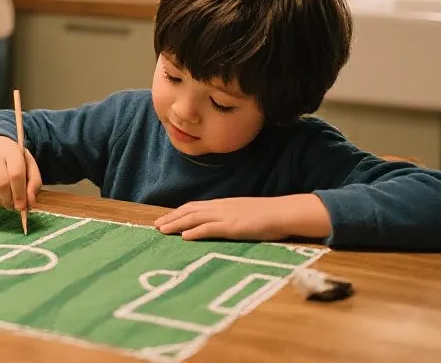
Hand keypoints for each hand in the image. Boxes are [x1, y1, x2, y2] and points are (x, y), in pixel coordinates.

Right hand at [0, 136, 41, 211]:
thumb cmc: (16, 158)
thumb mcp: (30, 165)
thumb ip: (34, 183)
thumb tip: (29, 204)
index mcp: (12, 154)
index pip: (15, 175)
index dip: (19, 194)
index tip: (23, 207)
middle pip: (2, 184)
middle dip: (10, 200)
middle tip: (16, 206)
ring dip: (2, 202)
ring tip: (9, 202)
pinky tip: (0, 198)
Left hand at [153, 195, 330, 241]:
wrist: (284, 212)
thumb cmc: (267, 215)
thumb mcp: (244, 213)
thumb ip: (230, 217)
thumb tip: (219, 225)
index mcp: (223, 204)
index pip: (195, 206)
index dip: (178, 212)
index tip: (165, 218)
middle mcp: (220, 207)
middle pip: (190, 211)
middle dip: (172, 218)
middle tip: (156, 226)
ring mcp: (226, 216)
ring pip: (195, 218)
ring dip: (177, 224)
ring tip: (163, 230)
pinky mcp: (234, 226)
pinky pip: (211, 228)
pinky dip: (196, 231)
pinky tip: (185, 236)